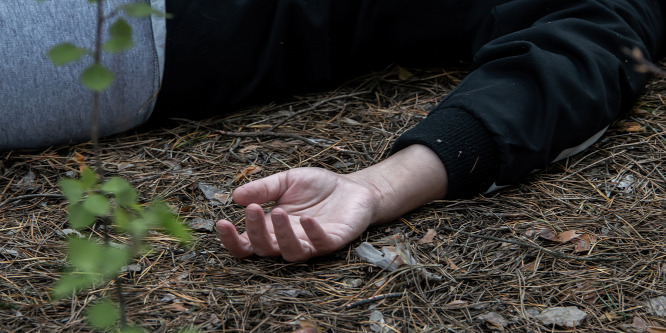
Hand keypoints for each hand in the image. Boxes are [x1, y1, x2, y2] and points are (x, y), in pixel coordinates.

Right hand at [216, 144, 447, 261]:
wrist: (354, 188)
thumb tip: (235, 196)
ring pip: (290, 253)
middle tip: (252, 209)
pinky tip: (305, 218)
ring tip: (277, 211)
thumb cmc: (318, 188)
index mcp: (272, 229)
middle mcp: (288, 241)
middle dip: (255, 232)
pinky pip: (320, 244)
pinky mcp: (332, 242)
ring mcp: (310, 244)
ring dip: (281, 235)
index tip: (222, 222)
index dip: (232, 239)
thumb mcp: (287, 181)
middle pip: (264, 250)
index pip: (246, 243)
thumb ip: (263, 188)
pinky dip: (312, 233)